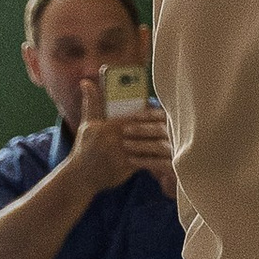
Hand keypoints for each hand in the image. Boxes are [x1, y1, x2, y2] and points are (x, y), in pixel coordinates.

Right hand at [69, 79, 175, 194]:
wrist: (81, 177)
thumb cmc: (85, 148)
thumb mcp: (87, 124)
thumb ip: (92, 102)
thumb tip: (86, 81)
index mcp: (107, 127)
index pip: (133, 117)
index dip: (149, 114)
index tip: (163, 111)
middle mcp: (114, 140)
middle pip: (143, 131)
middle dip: (158, 127)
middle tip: (175, 122)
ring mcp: (120, 156)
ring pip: (146, 146)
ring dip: (160, 142)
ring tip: (177, 137)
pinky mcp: (126, 169)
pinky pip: (145, 161)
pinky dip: (156, 158)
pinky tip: (169, 154)